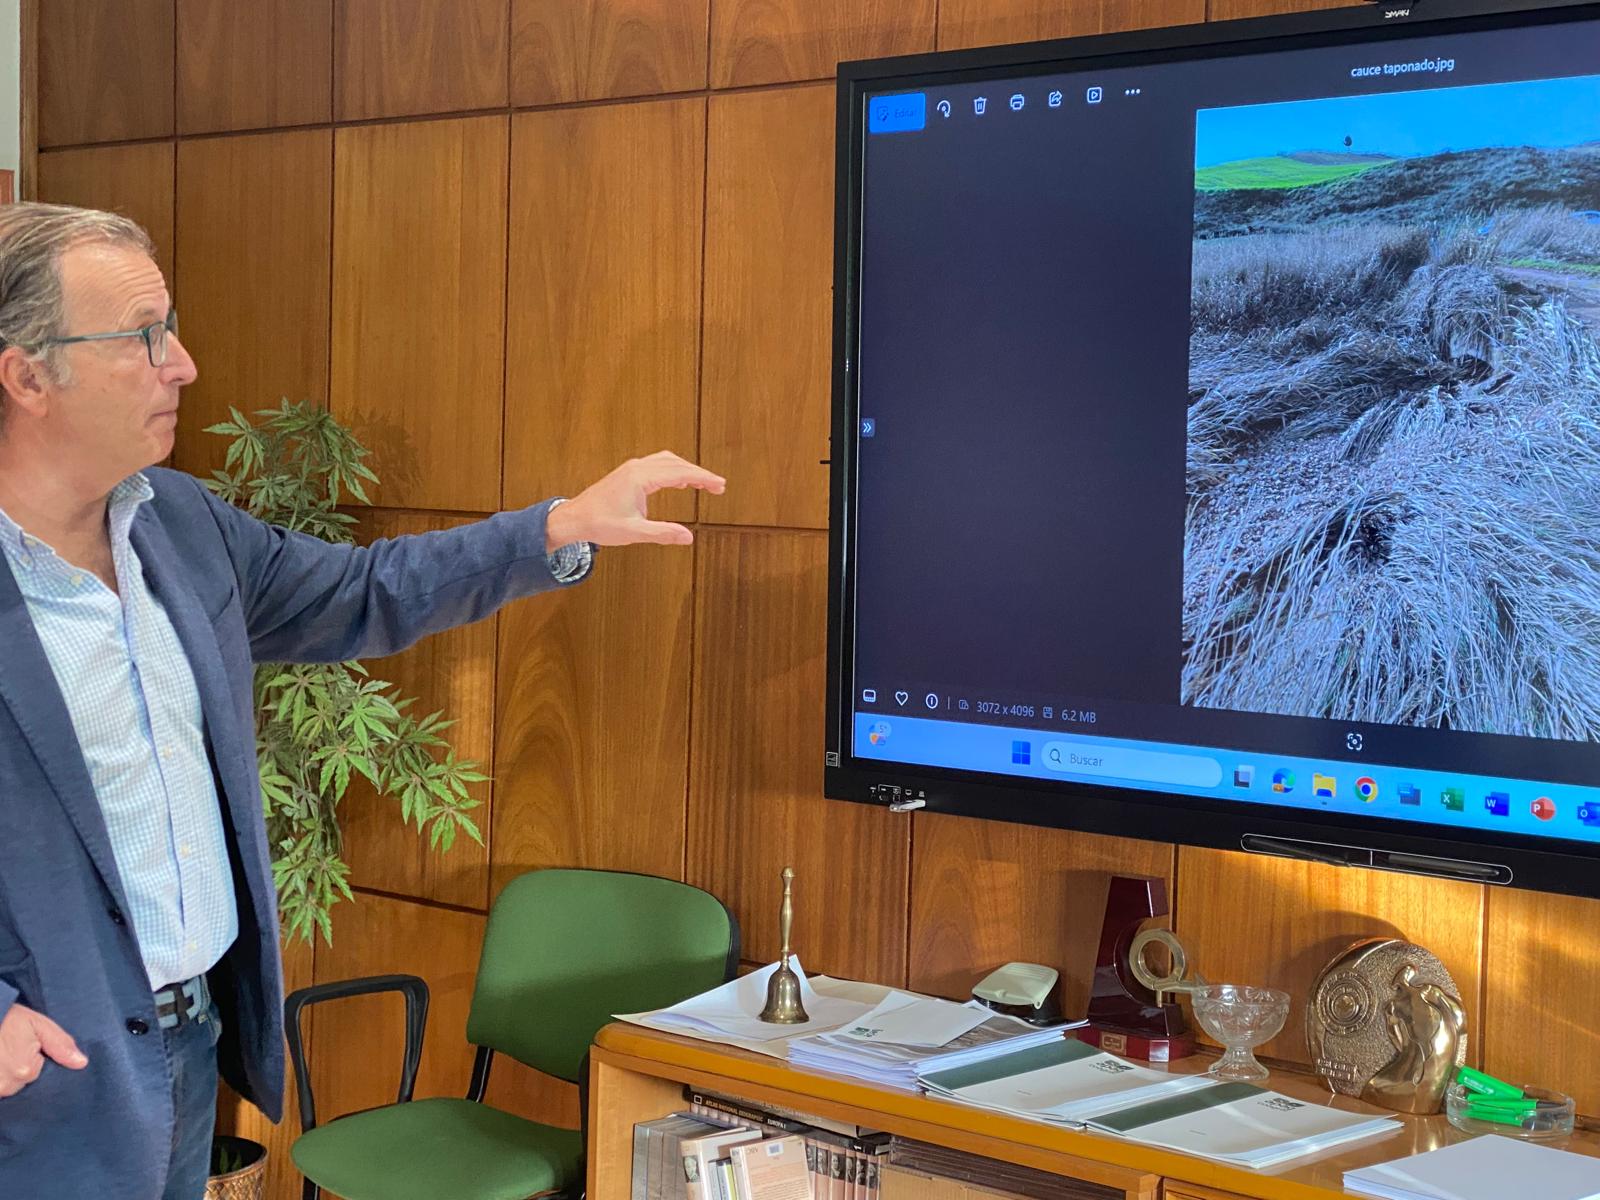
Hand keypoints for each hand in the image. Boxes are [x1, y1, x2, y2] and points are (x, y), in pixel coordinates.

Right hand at [0, 1002, 87, 1097]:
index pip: (36, 1072)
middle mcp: (6, 1085)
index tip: (20, 1044)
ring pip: (3, 1086)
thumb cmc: (7, 1018)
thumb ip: (60, 1045)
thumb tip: (81, 1063)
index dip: (30, 1057)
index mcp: (26, 1071)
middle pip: (18, 1082)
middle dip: (15, 1068)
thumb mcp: (38, 1025)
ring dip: (1, 1073)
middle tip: (6, 1048)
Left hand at [546, 451, 725, 549]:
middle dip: (699, 473)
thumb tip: (688, 537)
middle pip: (677, 464)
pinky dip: (674, 469)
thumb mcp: (634, 533)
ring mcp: (632, 468)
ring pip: (667, 461)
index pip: (680, 474)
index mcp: (640, 478)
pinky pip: (658, 464)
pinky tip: (680, 480)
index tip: (720, 485)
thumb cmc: (600, 524)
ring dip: (687, 469)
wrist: (574, 518)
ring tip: (704, 483)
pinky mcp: (629, 473)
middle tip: (719, 486)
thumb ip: (662, 534)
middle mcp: (637, 468)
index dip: (702, 479)